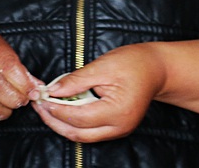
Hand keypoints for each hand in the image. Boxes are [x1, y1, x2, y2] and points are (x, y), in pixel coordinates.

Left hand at [32, 43, 163, 142]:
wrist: (158, 68)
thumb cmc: (135, 63)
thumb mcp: (104, 66)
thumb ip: (76, 80)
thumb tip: (52, 91)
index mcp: (118, 111)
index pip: (77, 117)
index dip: (55, 108)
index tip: (41, 97)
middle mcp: (120, 126)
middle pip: (77, 132)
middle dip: (54, 120)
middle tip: (39, 105)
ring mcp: (120, 130)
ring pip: (82, 136)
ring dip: (61, 124)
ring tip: (47, 108)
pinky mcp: (117, 129)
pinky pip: (90, 132)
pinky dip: (74, 124)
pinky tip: (63, 110)